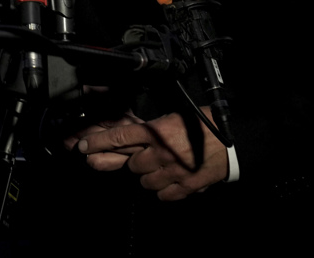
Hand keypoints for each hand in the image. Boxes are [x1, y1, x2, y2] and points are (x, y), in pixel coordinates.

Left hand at [75, 110, 226, 200]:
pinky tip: (174, 178)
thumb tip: (130, 140)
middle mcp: (160, 152)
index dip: (97, 143)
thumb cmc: (202, 125)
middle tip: (150, 157)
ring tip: (166, 166)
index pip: (118, 137)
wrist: (231, 142)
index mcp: (156, 132)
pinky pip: (162, 194)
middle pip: (132, 165)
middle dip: (137, 162)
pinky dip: (165, 189)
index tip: (83, 147)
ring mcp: (172, 171)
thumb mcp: (171, 119)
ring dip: (151, 176)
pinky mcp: (185, 187)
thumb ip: (149, 131)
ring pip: (145, 182)